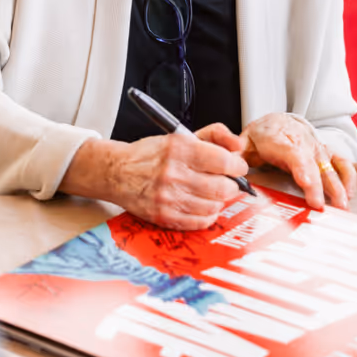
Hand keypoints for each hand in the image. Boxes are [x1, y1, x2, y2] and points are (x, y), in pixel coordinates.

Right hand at [60, 124, 248, 229]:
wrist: (118, 172)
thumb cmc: (151, 154)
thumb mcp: (182, 135)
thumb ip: (215, 135)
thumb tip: (239, 144)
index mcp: (179, 149)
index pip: (223, 161)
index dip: (238, 165)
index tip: (238, 167)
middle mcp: (173, 174)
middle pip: (222, 188)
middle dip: (232, 185)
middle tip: (229, 181)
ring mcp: (168, 198)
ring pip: (213, 206)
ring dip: (220, 200)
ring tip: (213, 192)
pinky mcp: (164, 217)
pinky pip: (200, 222)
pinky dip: (208, 215)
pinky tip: (203, 205)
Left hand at [239, 115, 356, 211]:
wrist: (278, 122)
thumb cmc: (260, 137)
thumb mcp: (244, 142)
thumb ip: (236, 154)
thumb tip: (230, 166)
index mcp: (279, 140)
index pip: (292, 153)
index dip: (301, 167)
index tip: (305, 181)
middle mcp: (302, 142)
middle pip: (313, 163)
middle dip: (318, 184)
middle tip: (320, 207)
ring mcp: (317, 147)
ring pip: (330, 165)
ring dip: (337, 185)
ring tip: (341, 207)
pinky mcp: (327, 153)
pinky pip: (342, 163)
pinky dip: (348, 178)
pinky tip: (349, 196)